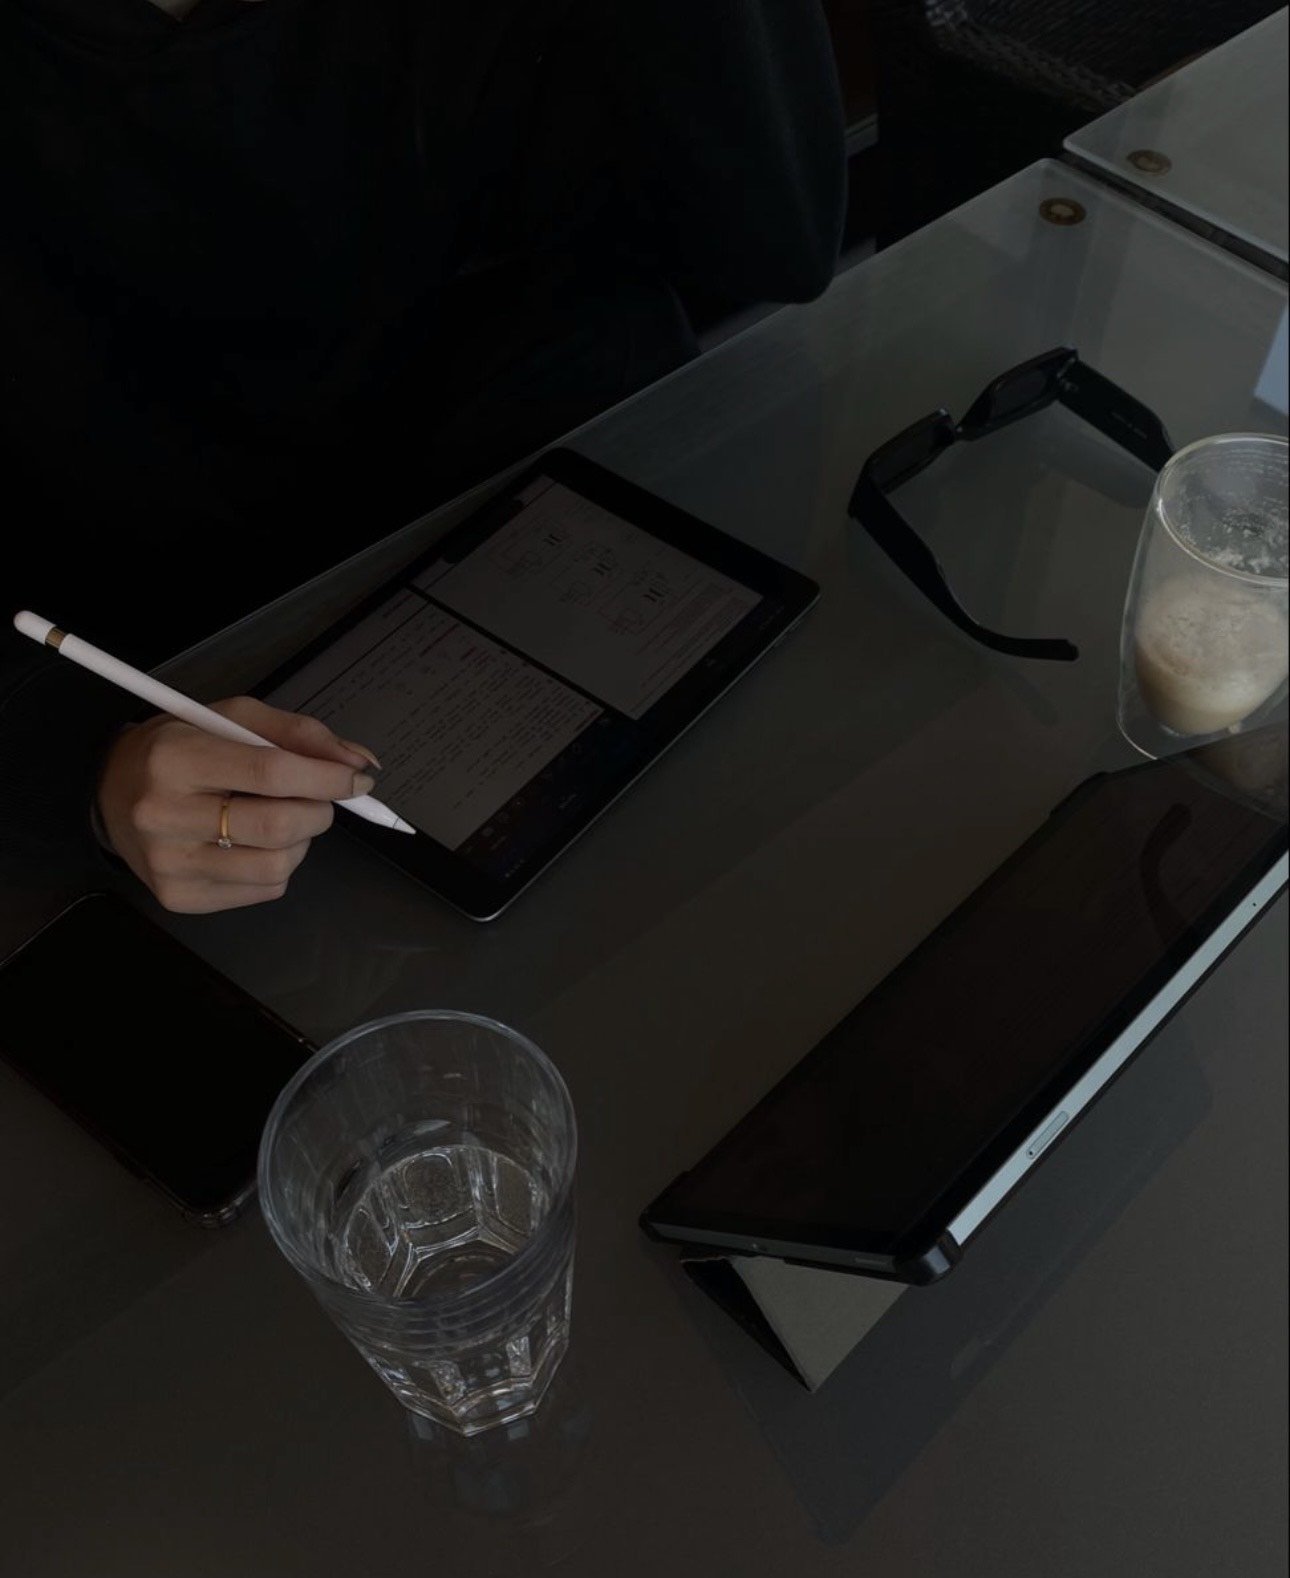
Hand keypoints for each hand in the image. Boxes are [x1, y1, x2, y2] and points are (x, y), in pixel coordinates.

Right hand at [96, 697, 379, 913]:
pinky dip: (278, 865)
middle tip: (319, 799)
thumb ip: (298, 734)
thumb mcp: (231, 718)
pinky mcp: (179, 897)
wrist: (112, 791)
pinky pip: (264, 890)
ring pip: (277, 866)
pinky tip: (253, 843)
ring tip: (280, 819)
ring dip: (300, 842)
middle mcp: (164, 815)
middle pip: (278, 826)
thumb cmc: (179, 748)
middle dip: (319, 811)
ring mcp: (169, 864)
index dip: (327, 778)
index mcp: (176, 758)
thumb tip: (360, 764)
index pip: (271, 773)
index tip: (357, 780)